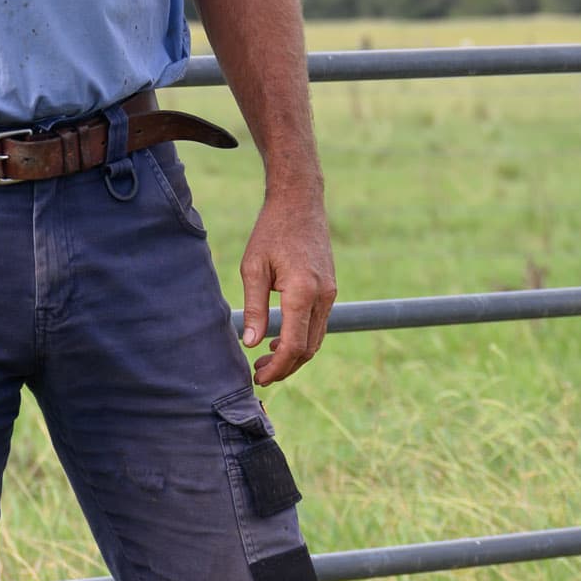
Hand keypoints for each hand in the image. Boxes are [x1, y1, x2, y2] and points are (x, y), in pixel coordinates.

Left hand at [240, 185, 336, 387]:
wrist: (300, 203)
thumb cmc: (271, 232)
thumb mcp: (253, 268)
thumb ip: (253, 308)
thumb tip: (250, 343)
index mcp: (302, 292)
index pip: (294, 346)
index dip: (277, 368)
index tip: (258, 377)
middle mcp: (322, 297)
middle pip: (308, 349)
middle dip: (284, 367)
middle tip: (258, 373)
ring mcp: (330, 294)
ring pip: (316, 339)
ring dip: (293, 355)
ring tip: (265, 360)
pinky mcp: (329, 289)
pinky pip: (318, 324)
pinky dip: (302, 338)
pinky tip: (279, 340)